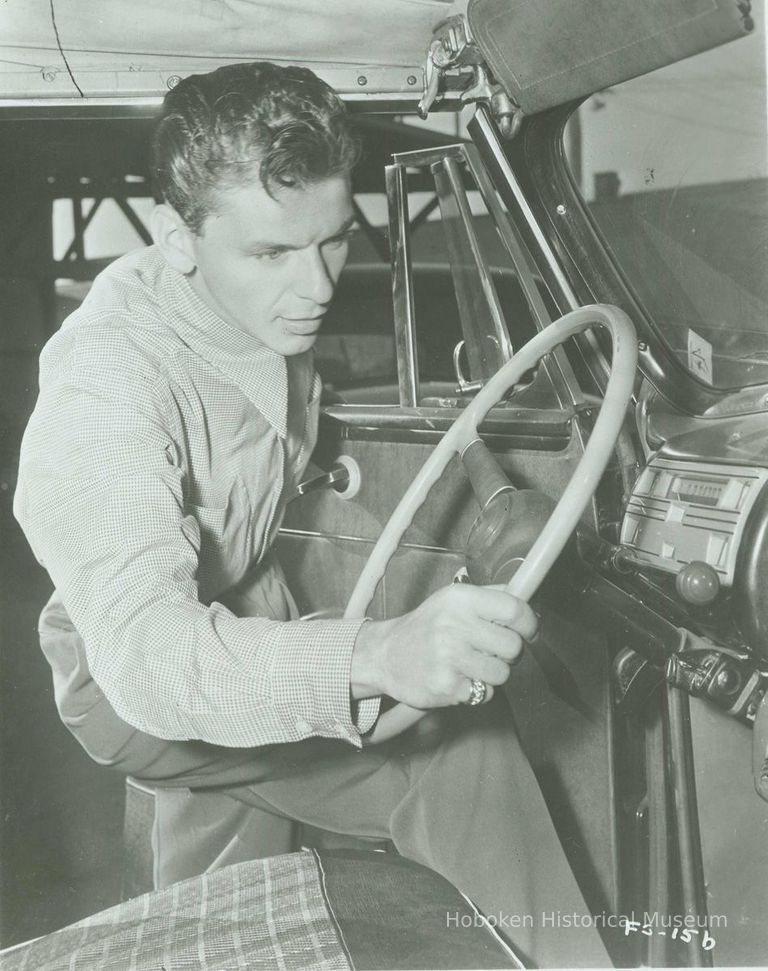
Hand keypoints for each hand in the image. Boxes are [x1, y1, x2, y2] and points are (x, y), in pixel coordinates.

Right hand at [350, 583, 537, 708]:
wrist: (385, 655)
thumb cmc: (426, 627)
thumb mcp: (451, 600)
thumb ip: (489, 596)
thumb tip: (527, 597)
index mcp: (459, 599)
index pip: (514, 609)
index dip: (530, 623)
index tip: (529, 631)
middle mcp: (453, 625)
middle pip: (513, 646)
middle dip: (508, 653)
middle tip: (490, 651)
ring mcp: (449, 657)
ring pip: (502, 673)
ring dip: (493, 673)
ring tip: (471, 665)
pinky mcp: (446, 686)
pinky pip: (485, 693)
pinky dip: (477, 690)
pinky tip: (458, 678)